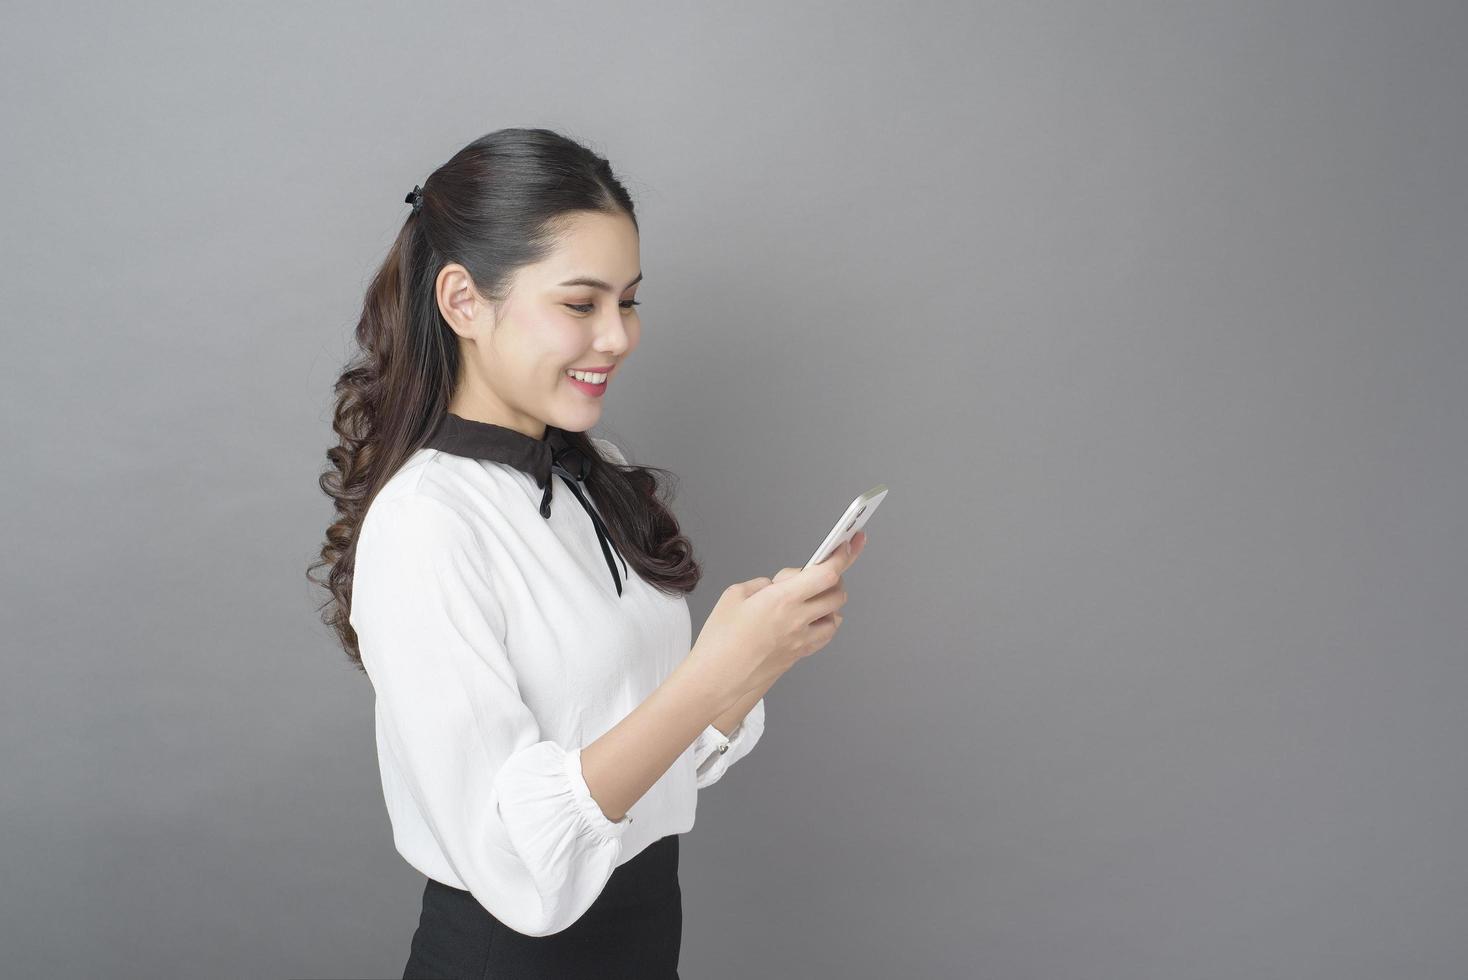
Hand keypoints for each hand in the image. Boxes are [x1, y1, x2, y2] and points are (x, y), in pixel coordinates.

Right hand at [687, 532, 868, 704]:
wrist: (717, 678)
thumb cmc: (720, 639)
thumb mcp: (734, 595)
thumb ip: (762, 584)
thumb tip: (777, 586)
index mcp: (782, 599)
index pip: (826, 573)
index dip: (842, 556)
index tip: (849, 543)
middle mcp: (797, 619)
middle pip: (837, 593)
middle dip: (833, 577)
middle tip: (816, 572)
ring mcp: (801, 640)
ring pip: (836, 615)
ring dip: (829, 601)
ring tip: (810, 596)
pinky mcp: (799, 655)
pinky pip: (825, 635)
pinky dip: (826, 622)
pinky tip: (815, 618)